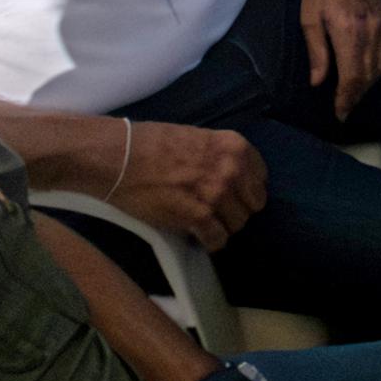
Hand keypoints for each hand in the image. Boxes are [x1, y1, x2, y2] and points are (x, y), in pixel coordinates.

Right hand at [116, 121, 265, 251]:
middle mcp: (232, 169)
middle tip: (217, 212)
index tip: (233, 196)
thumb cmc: (150, 143)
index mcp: (234, 146)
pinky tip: (198, 237)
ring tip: (205, 224)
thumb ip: (218, 156)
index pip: (260, 178)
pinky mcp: (199, 215)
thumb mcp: (196, 138)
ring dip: (222, 227)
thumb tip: (229, 176)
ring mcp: (217, 193)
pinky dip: (209, 242)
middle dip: (237, 210)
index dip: (246, 190)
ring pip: (238, 224)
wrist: (119, 156)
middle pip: (253, 204)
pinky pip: (218, 239)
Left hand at [301, 0, 380, 119]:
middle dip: (356, 96)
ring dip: (368, 85)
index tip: (340, 114)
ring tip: (354, 93)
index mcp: (347, 32)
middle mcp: (370, 32)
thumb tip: (318, 83)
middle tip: (345, 109)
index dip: (346, 100)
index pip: (352, 77)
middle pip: (369, 76)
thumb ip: (317, 53)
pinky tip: (370, 72)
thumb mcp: (309, 19)